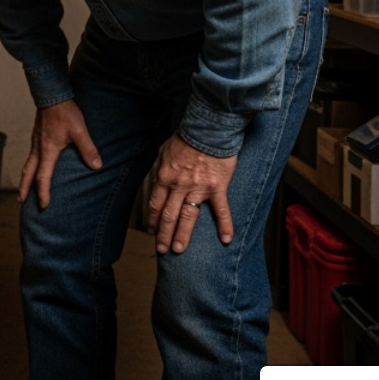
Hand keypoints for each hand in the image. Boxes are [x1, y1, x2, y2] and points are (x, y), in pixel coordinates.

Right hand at [18, 100, 101, 208]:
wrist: (52, 94)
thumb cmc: (64, 112)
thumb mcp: (80, 131)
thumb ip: (88, 149)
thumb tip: (96, 166)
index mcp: (47, 151)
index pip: (43, 177)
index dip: (43, 192)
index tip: (44, 205)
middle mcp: (38, 148)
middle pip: (28, 173)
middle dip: (24, 188)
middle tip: (21, 201)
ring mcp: (36, 141)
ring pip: (28, 163)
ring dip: (26, 177)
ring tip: (25, 186)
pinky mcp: (37, 135)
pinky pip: (31, 155)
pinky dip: (30, 165)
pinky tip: (36, 164)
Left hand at [146, 133, 237, 253]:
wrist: (207, 129)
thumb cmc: (185, 138)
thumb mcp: (163, 151)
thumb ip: (158, 169)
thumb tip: (154, 182)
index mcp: (164, 177)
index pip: (156, 205)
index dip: (153, 220)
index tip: (152, 232)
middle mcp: (178, 185)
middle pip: (169, 215)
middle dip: (164, 234)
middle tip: (162, 250)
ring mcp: (198, 188)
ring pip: (188, 216)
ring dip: (182, 235)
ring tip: (179, 249)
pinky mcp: (216, 187)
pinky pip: (221, 209)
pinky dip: (224, 225)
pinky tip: (226, 239)